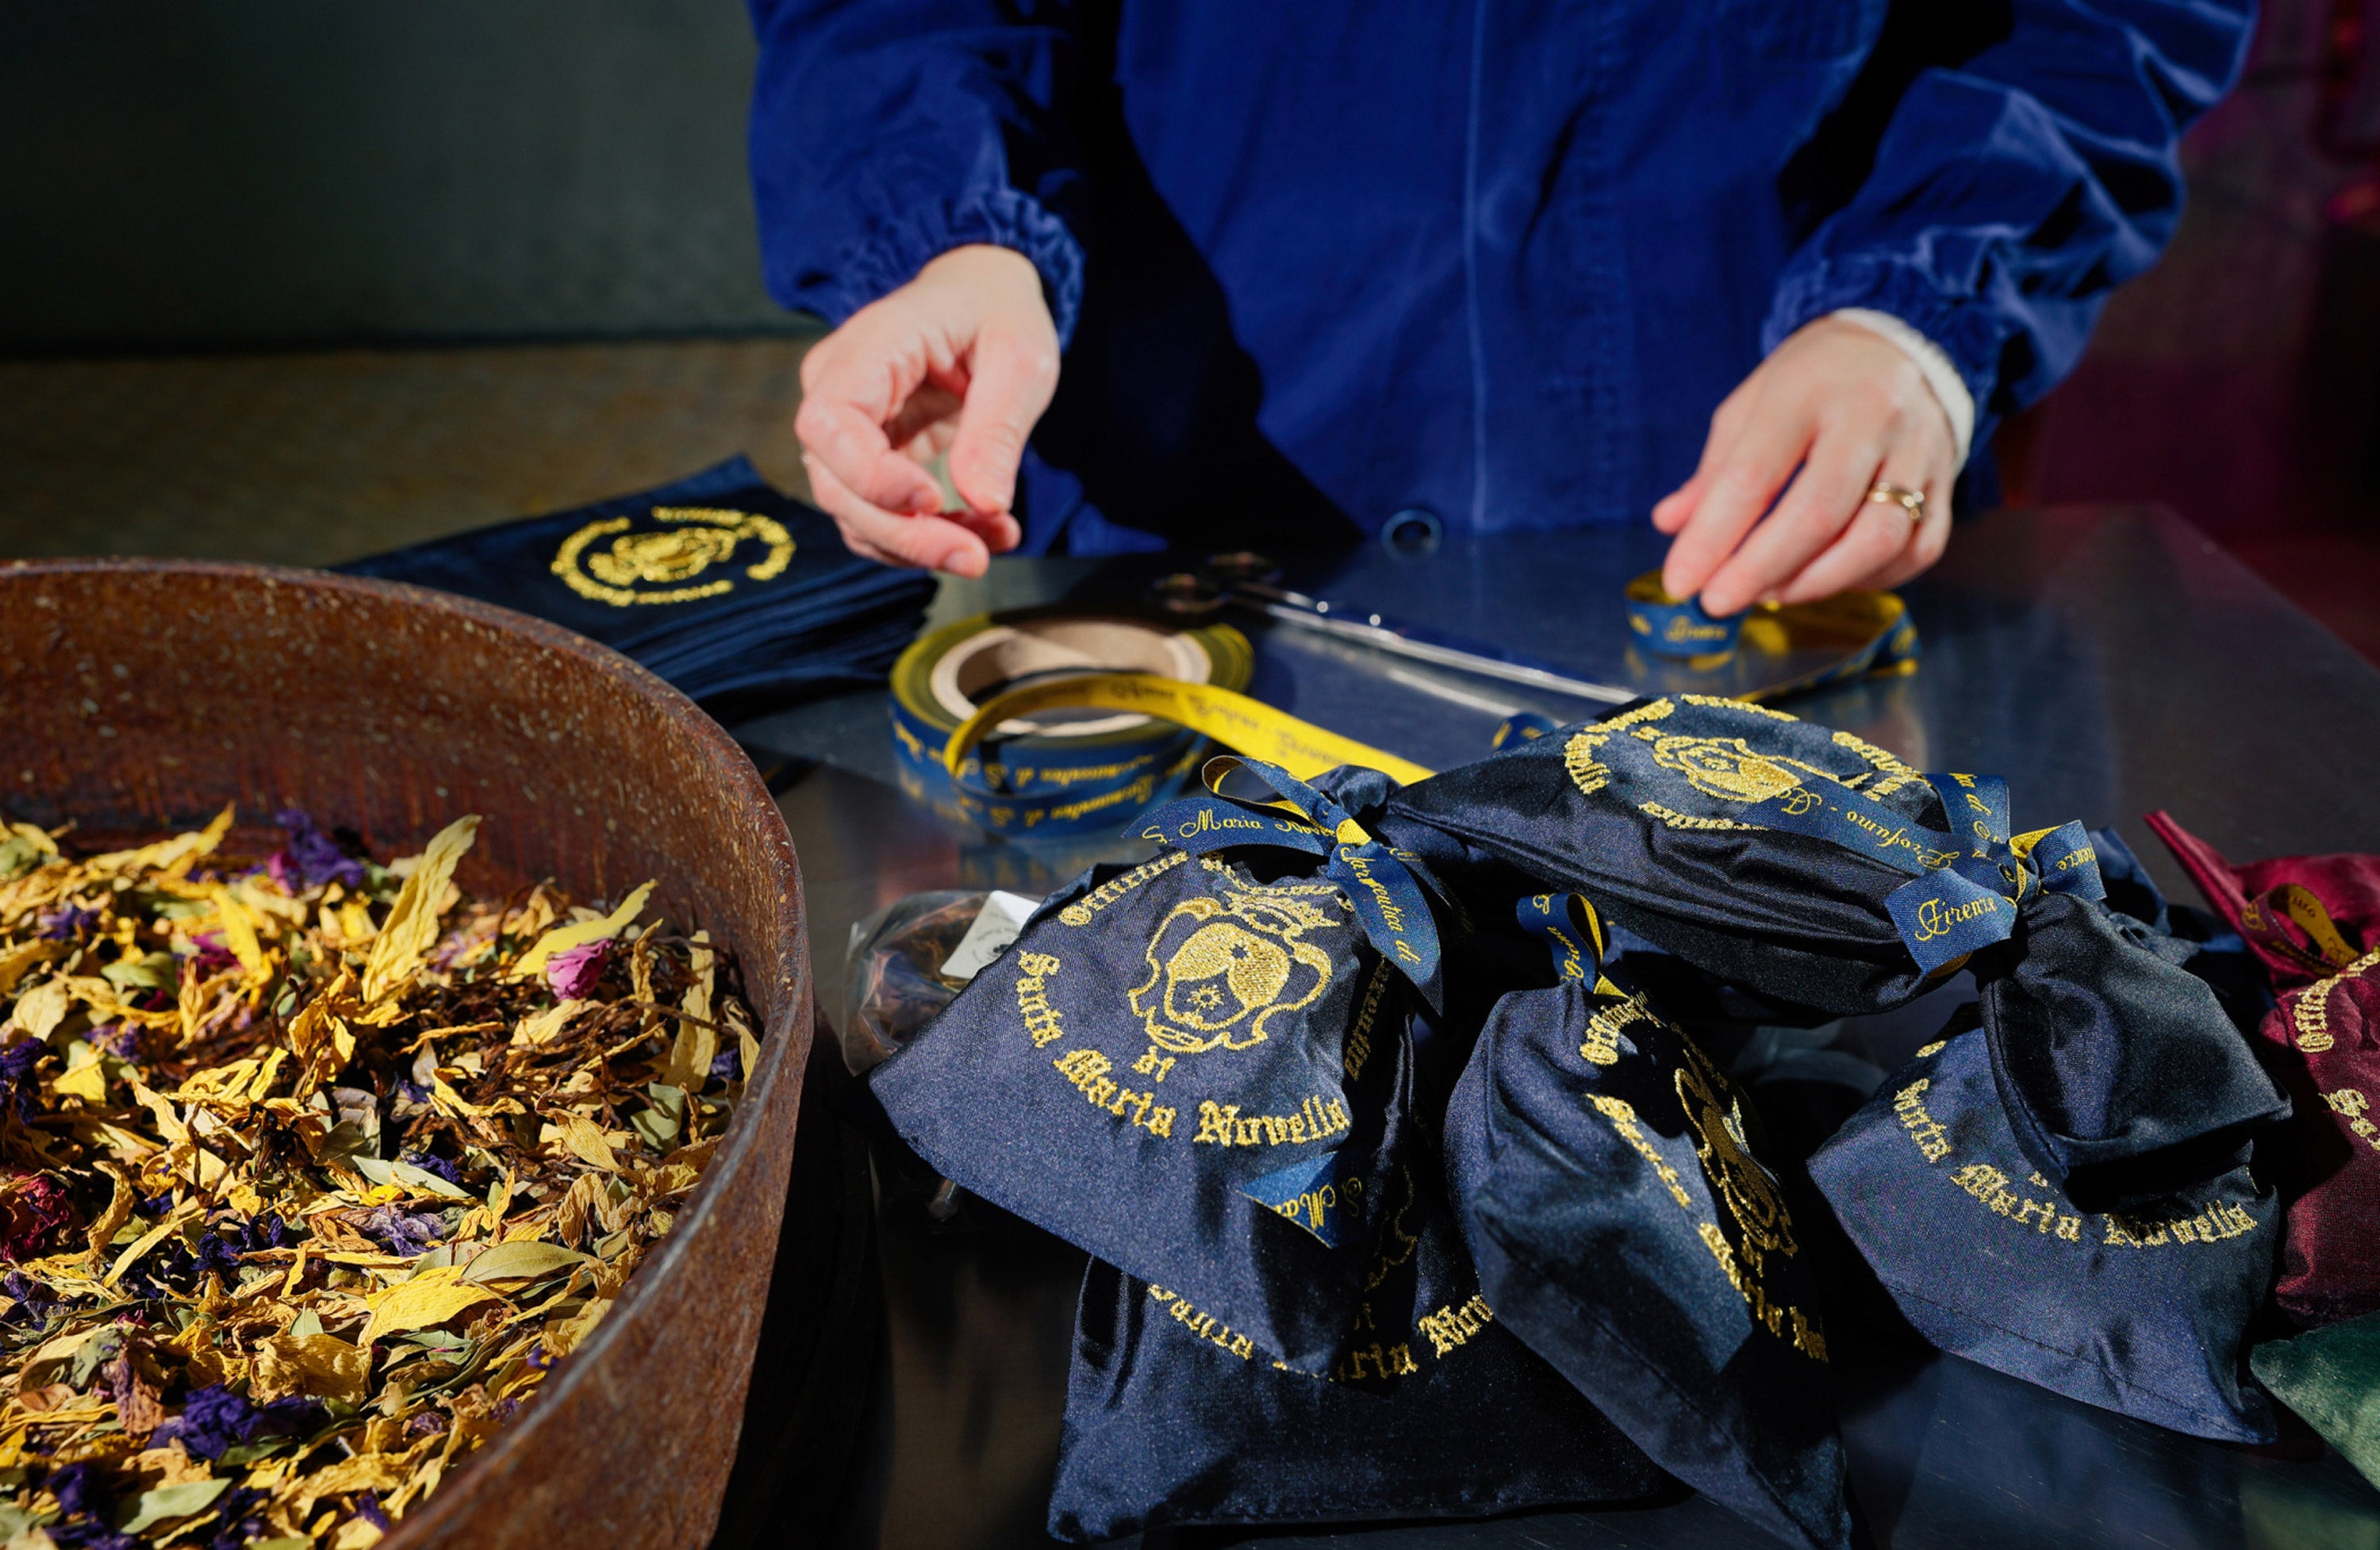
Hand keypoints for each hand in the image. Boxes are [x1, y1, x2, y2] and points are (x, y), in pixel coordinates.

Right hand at [794, 244, 1059, 576]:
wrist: (981, 299)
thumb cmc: (996, 314)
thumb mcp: (1020, 359)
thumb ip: (998, 429)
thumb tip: (985, 504)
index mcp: (866, 348)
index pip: (830, 422)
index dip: (871, 476)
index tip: (933, 501)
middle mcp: (837, 391)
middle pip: (836, 484)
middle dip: (904, 534)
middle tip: (975, 557)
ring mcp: (846, 433)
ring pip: (855, 514)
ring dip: (921, 545)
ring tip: (995, 539)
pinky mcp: (868, 464)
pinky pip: (880, 518)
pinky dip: (926, 539)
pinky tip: (984, 532)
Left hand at [1652, 316, 1956, 616]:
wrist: (1903, 345)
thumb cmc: (1811, 385)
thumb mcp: (1751, 407)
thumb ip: (1713, 470)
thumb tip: (1670, 525)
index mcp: (1807, 391)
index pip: (1754, 476)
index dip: (1712, 537)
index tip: (1681, 581)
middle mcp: (1871, 417)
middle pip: (1818, 513)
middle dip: (1760, 569)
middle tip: (1718, 602)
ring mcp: (1918, 451)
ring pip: (1878, 538)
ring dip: (1817, 582)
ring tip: (1771, 593)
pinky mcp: (1947, 483)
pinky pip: (1918, 549)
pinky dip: (1869, 580)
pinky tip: (1828, 579)